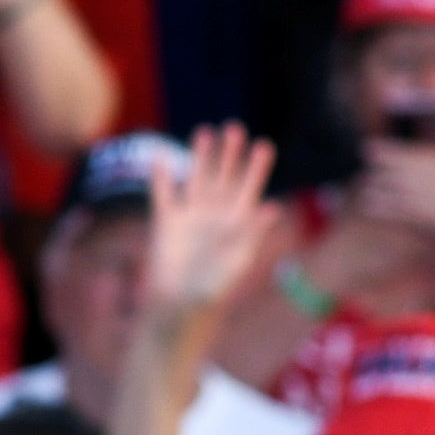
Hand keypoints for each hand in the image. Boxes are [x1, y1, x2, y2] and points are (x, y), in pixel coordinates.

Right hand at [143, 122, 280, 321]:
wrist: (181, 306)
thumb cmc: (214, 290)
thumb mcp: (238, 261)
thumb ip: (254, 233)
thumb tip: (273, 207)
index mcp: (238, 224)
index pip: (250, 189)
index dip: (257, 168)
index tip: (264, 145)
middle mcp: (216, 215)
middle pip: (224, 177)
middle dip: (230, 154)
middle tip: (235, 128)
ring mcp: (192, 216)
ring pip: (197, 179)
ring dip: (200, 156)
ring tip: (204, 132)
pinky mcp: (167, 222)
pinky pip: (164, 194)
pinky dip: (160, 176)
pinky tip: (160, 155)